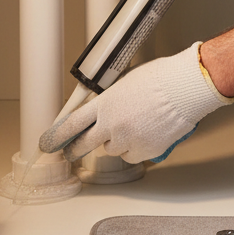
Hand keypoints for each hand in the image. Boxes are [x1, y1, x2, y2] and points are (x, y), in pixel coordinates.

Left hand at [37, 43, 233, 163]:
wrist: (184, 88)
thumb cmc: (161, 78)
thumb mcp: (125, 83)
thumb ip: (110, 101)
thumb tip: (104, 110)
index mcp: (104, 104)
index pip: (71, 125)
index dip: (56, 137)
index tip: (48, 143)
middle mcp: (111, 125)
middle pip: (84, 145)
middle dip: (76, 149)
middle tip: (73, 151)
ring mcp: (127, 140)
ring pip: (112, 150)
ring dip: (116, 142)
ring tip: (133, 127)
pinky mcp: (145, 151)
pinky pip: (132, 155)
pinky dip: (136, 148)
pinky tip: (146, 134)